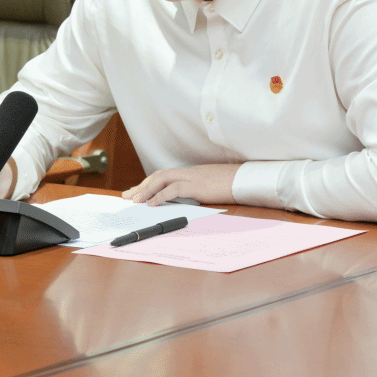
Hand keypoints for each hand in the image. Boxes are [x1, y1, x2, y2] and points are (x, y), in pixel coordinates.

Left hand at [123, 164, 240, 206]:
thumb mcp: (214, 189)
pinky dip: (161, 196)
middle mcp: (190, 172)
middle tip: (127, 196)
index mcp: (193, 173)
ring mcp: (194, 177)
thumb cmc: (235, 185)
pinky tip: (152, 204)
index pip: (165, 176)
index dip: (149, 183)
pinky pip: (175, 189)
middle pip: (159, 175)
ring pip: (162, 179)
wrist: (249, 180)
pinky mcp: (198, 186)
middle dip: (141, 186)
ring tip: (134, 200)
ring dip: (146, 190)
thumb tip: (187, 202)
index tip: (136, 192)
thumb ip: (199, 192)